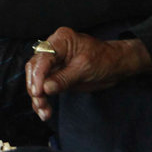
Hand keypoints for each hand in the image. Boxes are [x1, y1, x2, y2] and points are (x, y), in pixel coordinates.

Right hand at [26, 28, 151, 120]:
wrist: (116, 65)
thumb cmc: (104, 60)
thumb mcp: (85, 69)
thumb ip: (64, 78)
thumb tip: (45, 88)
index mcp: (61, 40)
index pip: (42, 58)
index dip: (38, 76)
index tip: (38, 92)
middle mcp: (53, 49)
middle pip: (35, 68)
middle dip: (35, 88)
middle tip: (40, 104)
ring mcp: (54, 62)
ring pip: (36, 79)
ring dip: (38, 97)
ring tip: (44, 112)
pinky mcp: (55, 74)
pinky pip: (44, 86)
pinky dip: (43, 99)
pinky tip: (44, 111)